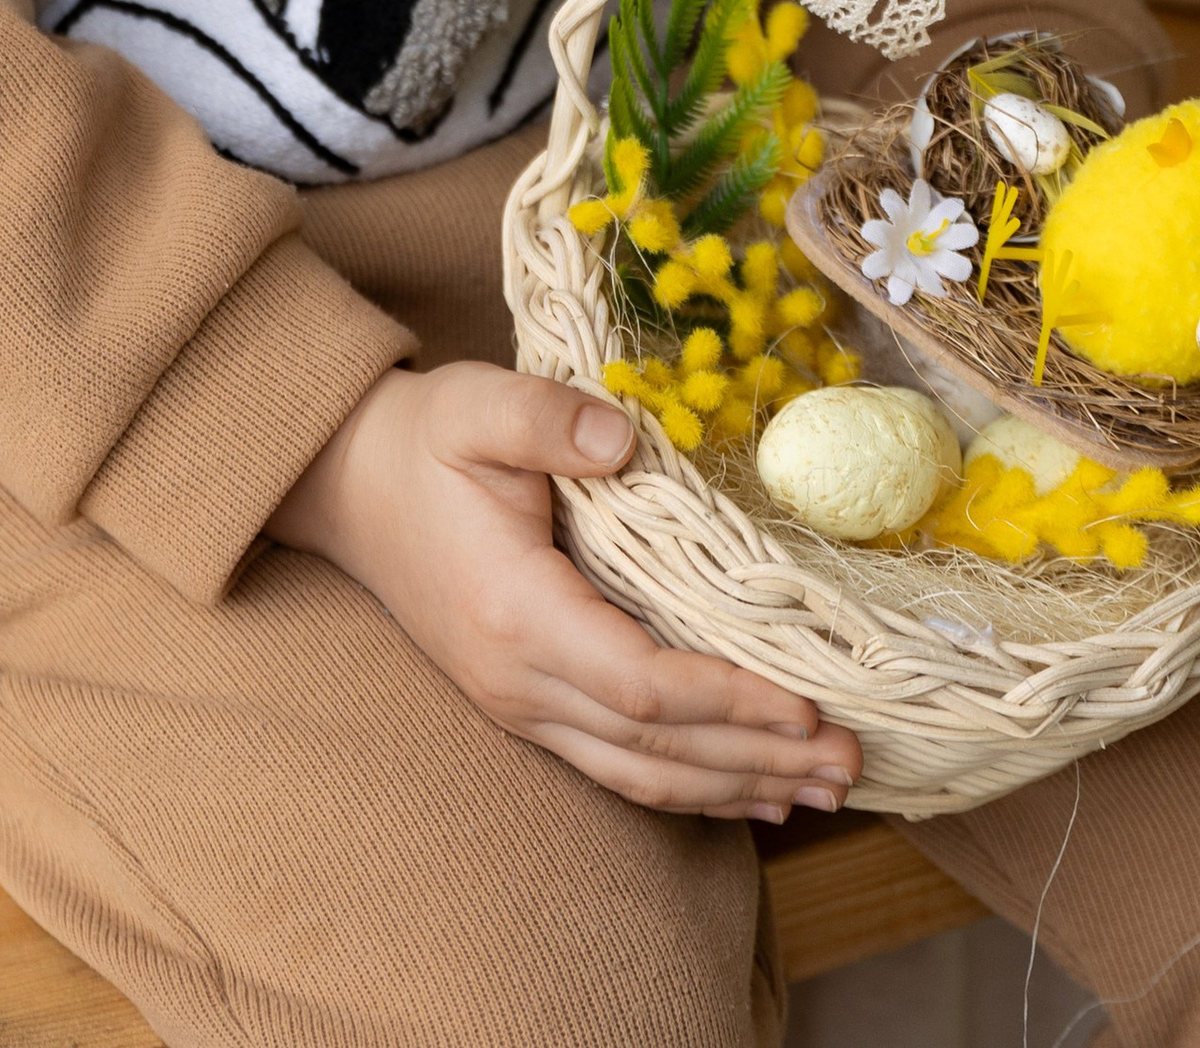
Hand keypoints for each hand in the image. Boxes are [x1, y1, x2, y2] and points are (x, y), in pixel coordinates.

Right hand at [267, 361, 861, 822]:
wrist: (346, 482)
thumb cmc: (420, 439)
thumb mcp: (475, 405)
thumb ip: (546, 417)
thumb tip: (623, 436)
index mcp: (515, 613)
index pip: (638, 684)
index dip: (725, 702)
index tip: (804, 703)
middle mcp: (518, 680)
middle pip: (654, 747)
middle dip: (758, 759)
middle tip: (852, 762)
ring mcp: (520, 704)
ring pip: (641, 774)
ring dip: (737, 787)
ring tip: (825, 790)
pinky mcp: (527, 703)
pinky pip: (619, 765)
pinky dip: (692, 785)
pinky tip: (751, 793)